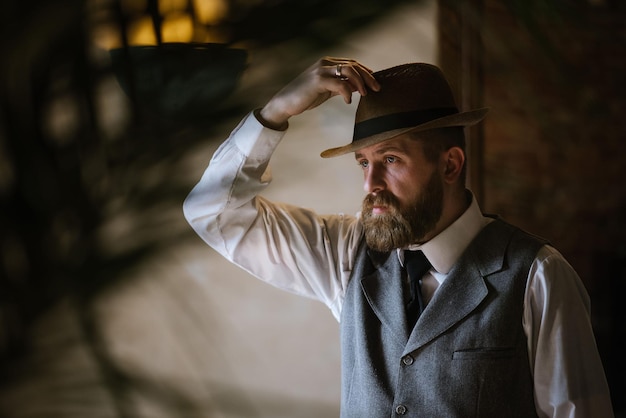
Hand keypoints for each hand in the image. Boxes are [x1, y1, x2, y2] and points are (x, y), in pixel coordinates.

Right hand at [259, 57, 379, 129]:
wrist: (286, 102)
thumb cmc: (306, 97)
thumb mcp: (327, 90)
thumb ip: (341, 85)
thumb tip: (359, 87)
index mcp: (328, 63)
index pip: (352, 63)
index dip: (366, 72)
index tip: (375, 82)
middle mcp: (325, 63)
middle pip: (353, 65)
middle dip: (368, 77)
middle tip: (377, 89)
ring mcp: (321, 70)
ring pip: (348, 70)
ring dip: (360, 82)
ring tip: (364, 94)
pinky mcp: (318, 80)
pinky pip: (339, 83)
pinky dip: (347, 92)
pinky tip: (348, 101)